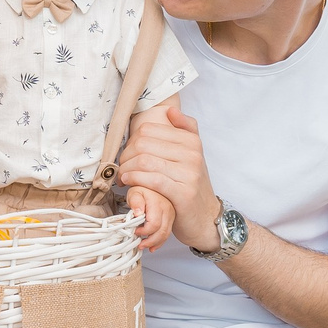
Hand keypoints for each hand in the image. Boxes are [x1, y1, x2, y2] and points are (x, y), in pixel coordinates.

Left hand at [116, 102, 221, 252]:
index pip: (148, 129)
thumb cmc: (190, 184)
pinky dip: (134, 179)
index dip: (131, 141)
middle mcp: (192, 153)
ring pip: (144, 160)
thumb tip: (171, 110)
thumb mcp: (191, 154)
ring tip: (123, 177)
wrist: (205, 216)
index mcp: (191, 140)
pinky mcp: (183, 192)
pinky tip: (128, 182)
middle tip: (122, 168)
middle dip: (125, 156)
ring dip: (126, 169)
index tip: (128, 155)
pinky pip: (151, 179)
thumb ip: (184, 129)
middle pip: (143, 143)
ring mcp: (189, 172)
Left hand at [126, 185, 174, 251]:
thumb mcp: (134, 191)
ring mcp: (170, 214)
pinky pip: (168, 232)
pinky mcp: (171, 218)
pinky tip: (153, 245)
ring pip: (165, 234)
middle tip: (139, 243)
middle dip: (149, 241)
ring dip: (155, 243)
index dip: (144, 231)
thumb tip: (138, 213)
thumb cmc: (142, 188)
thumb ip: (135, 201)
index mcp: (158, 203)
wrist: (152, 184)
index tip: (135, 231)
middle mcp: (167, 209)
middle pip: (161, 232)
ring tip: (144, 246)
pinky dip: (160, 241)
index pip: (154, 224)